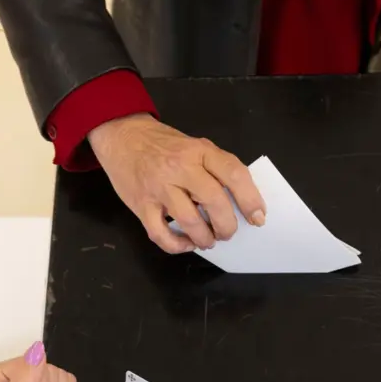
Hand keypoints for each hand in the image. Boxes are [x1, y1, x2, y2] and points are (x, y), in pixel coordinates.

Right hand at [88, 113, 265, 252]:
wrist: (122, 136)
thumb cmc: (164, 144)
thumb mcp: (194, 145)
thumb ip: (215, 167)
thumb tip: (240, 201)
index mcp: (199, 150)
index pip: (233, 174)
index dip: (250, 199)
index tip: (258, 217)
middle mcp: (179, 167)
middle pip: (214, 201)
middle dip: (227, 225)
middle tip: (228, 233)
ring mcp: (158, 187)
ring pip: (189, 221)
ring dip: (205, 238)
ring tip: (209, 240)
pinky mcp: (141, 204)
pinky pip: (161, 234)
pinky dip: (177, 245)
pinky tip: (185, 243)